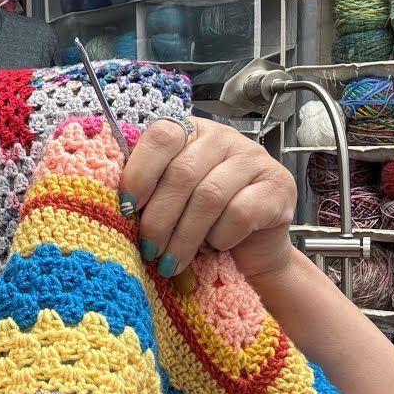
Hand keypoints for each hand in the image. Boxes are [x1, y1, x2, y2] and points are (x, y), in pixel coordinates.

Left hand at [119, 117, 297, 281]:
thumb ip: (150, 192)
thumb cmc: (202, 224)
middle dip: (159, 218)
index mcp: (190, 132)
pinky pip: (240, 213)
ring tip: (170, 261)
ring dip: (184, 236)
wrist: (251, 252)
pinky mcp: (277, 185)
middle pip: (182, 173)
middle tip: (149, 249)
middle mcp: (223, 137)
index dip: (140, 172)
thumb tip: (116, 205)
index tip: (126, 208)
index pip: (161, 136)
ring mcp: (253, 158)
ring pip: (209, 196)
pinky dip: (221, 237)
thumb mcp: (171, 202)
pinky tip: (215, 247)